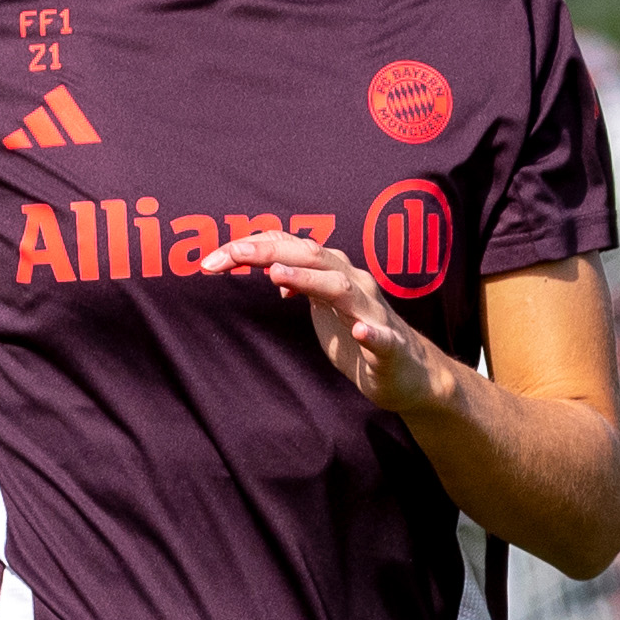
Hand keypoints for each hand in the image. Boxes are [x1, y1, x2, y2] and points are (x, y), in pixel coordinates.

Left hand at [202, 225, 470, 420]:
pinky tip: (358, 333)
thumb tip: (270, 268)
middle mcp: (354, 283)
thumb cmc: (359, 334)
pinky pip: (382, 338)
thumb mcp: (322, 305)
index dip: (251, 248)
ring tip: (277, 277)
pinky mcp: (390, 348)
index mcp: (333, 273)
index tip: (211, 259)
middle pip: (309, 257)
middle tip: (229, 255)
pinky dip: (371, 334)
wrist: (408, 371)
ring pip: (341, 288)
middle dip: (267, 253)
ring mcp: (372, 314)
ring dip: (309, 280)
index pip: (289, 248)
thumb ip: (298, 282)